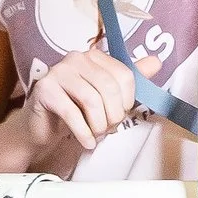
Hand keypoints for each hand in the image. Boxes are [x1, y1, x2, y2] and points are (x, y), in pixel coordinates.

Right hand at [24, 45, 158, 151]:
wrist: (41, 127)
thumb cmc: (77, 109)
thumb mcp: (105, 95)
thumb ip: (129, 79)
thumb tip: (156, 61)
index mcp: (94, 56)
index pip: (124, 74)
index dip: (127, 99)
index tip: (123, 114)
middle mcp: (76, 58)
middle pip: (108, 87)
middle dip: (113, 114)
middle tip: (110, 129)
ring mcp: (57, 71)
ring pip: (91, 100)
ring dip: (98, 124)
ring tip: (98, 136)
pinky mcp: (44, 90)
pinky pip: (71, 112)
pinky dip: (83, 132)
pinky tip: (87, 142)